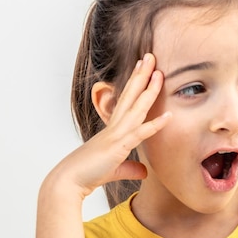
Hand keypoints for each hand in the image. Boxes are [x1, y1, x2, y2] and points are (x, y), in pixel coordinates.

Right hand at [45, 53, 170, 200]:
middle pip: (131, 95)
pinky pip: (140, 133)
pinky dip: (155, 125)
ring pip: (136, 107)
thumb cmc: (87, 173)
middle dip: (142, 75)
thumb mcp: (115, 169)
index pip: (126, 101)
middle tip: (150, 56)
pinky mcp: (118, 147)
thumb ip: (131, 168)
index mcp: (113, 129)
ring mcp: (116, 135)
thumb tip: (144, 171)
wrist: (68, 181)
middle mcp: (115, 127)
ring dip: (149, 90)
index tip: (143, 67)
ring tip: (158, 71)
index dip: (135, 83)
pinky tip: (169, 116)